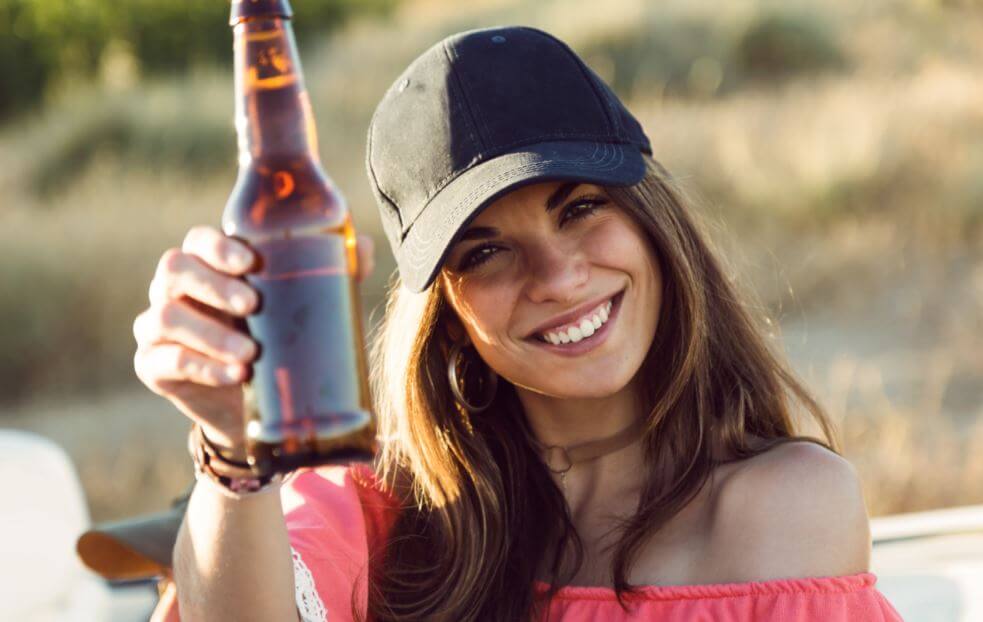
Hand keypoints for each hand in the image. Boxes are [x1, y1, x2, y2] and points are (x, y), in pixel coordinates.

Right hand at [133, 225, 374, 456]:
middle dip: (213, 286)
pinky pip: (164, 361)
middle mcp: (176, 290)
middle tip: (253, 306)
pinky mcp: (152, 366)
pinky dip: (201, 367)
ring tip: (249, 354)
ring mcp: (158, 327)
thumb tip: (365, 247)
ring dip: (210, 334)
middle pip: (175, 269)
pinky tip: (232, 376)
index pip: (199, 240)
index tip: (248, 263)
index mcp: (209, 266)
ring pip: (166, 317)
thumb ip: (334, 274)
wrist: (258, 406)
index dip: (217, 247)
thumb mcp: (307, 307)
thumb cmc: (281, 339)